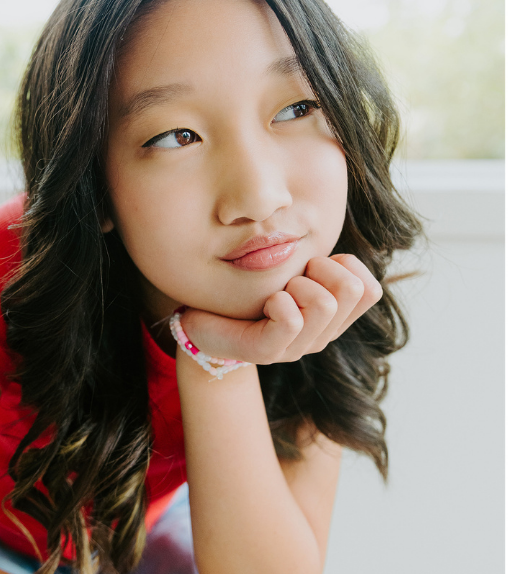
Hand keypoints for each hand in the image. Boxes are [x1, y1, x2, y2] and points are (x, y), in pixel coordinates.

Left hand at [180, 254, 382, 365]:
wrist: (203, 319)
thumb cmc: (248, 286)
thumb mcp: (291, 266)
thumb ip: (317, 255)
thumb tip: (325, 221)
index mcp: (334, 317)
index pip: (370, 290)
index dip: (344, 266)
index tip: (312, 266)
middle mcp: (322, 335)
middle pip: (352, 289)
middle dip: (320, 268)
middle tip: (290, 278)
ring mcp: (297, 348)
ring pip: (324, 304)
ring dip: (296, 284)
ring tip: (276, 292)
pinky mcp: (268, 353)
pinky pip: (291, 320)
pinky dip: (277, 301)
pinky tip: (264, 303)